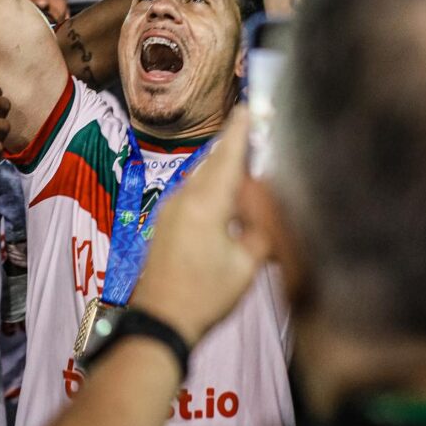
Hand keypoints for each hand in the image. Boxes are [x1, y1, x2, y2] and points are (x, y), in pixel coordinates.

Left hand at [129, 108, 269, 346]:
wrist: (159, 319)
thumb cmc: (203, 296)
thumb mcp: (245, 266)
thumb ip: (258, 233)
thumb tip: (265, 212)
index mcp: (205, 205)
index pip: (227, 158)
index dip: (239, 131)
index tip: (248, 107)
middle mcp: (183, 199)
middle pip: (214, 163)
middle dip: (234, 145)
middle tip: (254, 128)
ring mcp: (170, 209)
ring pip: (202, 177)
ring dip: (223, 167)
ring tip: (246, 160)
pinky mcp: (165, 221)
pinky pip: (192, 192)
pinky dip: (211, 185)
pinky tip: (225, 194)